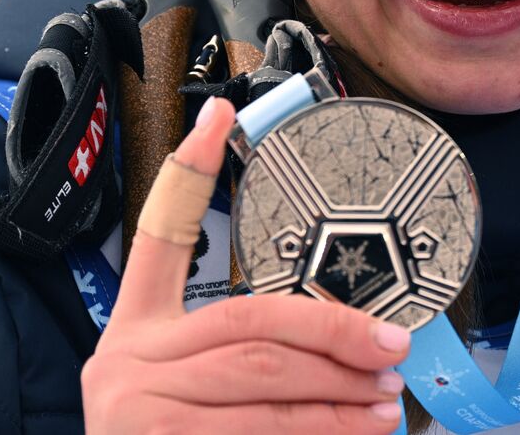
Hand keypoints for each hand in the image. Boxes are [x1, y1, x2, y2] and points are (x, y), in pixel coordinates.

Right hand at [81, 99, 410, 433]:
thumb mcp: (188, 388)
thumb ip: (243, 350)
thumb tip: (359, 339)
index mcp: (134, 330)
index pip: (157, 235)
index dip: (190, 173)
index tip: (221, 113)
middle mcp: (125, 362)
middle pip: (252, 328)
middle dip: (337, 336)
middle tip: (394, 350)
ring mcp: (134, 411)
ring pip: (265, 387)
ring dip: (340, 395)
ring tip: (388, 404)